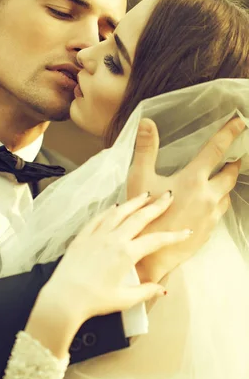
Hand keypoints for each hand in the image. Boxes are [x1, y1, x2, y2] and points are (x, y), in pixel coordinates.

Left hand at [44, 191, 191, 323]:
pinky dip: (110, 211)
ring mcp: (97, 235)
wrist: (64, 297)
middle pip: (139, 218)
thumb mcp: (124, 299)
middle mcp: (113, 239)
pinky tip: (116, 207)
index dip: (173, 236)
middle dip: (156, 206)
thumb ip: (145, 291)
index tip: (186, 231)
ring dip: (134, 203)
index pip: (156, 240)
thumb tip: (163, 289)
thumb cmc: (95, 300)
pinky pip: (99, 218)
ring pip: (119, 213)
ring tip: (146, 195)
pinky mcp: (83, 236)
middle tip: (168, 196)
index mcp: (127, 254)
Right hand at [128, 117, 243, 282]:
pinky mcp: (209, 229)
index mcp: (193, 179)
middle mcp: (208, 195)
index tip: (240, 122)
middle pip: (230, 173)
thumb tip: (147, 122)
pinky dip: (217, 202)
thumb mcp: (139, 179)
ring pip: (226, 194)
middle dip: (233, 163)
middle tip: (235, 156)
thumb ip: (146, 148)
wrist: (150, 256)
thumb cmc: (142, 218)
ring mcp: (211, 214)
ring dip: (225, 184)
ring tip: (220, 179)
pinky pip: (219, 211)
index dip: (229, 133)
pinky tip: (208, 203)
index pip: (217, 149)